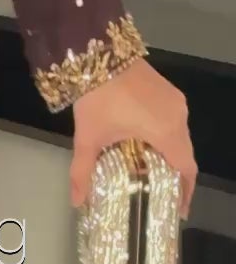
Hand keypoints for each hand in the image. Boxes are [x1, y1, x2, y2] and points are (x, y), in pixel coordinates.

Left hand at [70, 59, 195, 216]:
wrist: (97, 55)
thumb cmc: (96, 100)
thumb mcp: (88, 139)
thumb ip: (82, 172)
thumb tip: (76, 201)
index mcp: (166, 131)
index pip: (186, 168)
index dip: (185, 191)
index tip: (179, 209)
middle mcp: (178, 116)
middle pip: (185, 153)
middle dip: (175, 176)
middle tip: (161, 195)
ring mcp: (175, 101)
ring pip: (180, 136)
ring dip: (170, 155)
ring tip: (153, 173)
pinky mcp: (168, 90)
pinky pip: (174, 120)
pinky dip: (166, 137)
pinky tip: (148, 146)